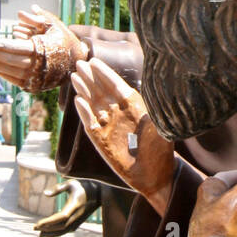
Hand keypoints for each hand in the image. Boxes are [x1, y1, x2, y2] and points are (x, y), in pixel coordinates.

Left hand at [0, 7, 88, 92]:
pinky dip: (4, 74)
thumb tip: (21, 13)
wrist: (77, 60)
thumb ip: (37, 18)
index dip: (6, 46)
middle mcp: (42, 65)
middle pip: (15, 61)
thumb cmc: (63, 39)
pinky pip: (17, 81)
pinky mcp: (36, 85)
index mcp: (45, 49)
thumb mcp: (53, 25)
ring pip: (14, 73)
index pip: (21, 48)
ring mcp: (39, 77)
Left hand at [34, 180, 101, 236]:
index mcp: (75, 205)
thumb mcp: (71, 183)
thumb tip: (45, 194)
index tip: (38, 223)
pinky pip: (67, 230)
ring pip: (64, 230)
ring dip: (51, 233)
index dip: (50, 222)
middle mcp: (77, 215)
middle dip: (47, 228)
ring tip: (40, 234)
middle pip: (61, 226)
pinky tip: (50, 232)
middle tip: (34, 228)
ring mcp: (79, 219)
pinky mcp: (79, 221)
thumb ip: (58, 188)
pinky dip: (58, 232)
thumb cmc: (84, 185)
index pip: (61, 217)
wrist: (100, 192)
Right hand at [71, 58, 174, 214]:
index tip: (94, 61)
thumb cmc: (161, 149)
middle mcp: (118, 113)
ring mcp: (108, 126)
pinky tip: (79, 102)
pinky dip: (84, 113)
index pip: (116, 85)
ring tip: (75, 77)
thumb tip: (159, 89)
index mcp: (133, 106)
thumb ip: (157, 108)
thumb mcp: (161, 126)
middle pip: (101, 91)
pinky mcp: (100, 141)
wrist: (155, 175)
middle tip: (80, 64)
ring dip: (84, 91)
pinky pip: (90, 124)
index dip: (105, 73)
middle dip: (91, 78)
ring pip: (93, 104)